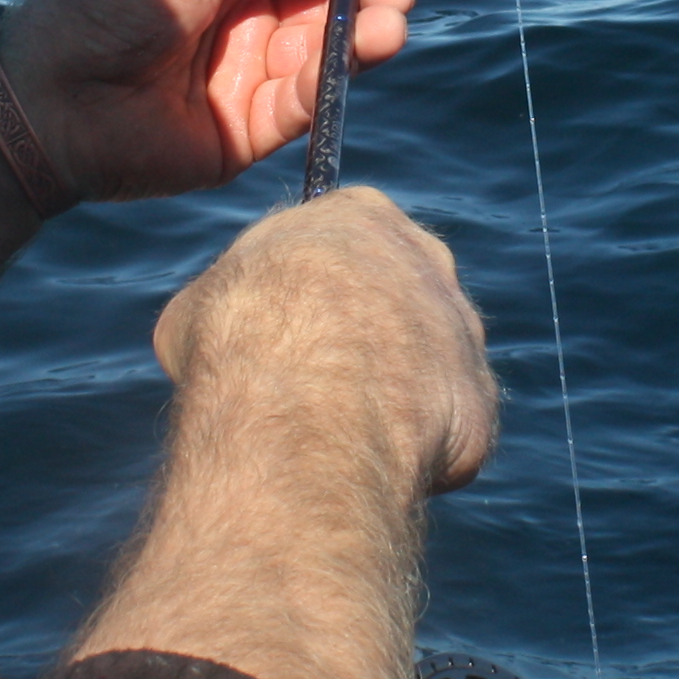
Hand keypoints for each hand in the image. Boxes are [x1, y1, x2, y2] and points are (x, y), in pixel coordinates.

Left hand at [0, 0, 415, 201]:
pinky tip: (355, 55)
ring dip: (366, 34)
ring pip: (328, 54)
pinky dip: (333, 81)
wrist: (43, 102)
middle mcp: (246, 22)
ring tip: (389, 20)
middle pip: (330, 4)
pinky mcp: (247, 131)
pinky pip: (303, 104)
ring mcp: (249, 77)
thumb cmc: (94, 9)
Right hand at [151, 188, 497, 498]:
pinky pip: (446, 428)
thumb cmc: (241, 334)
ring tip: (338, 434)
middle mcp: (427, 258)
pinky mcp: (481, 397)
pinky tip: (371, 463)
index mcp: (358, 215)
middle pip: (396, 302)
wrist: (306, 398)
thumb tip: (218, 339)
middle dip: (363, 343)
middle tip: (315, 389)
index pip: (342, 246)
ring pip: (426, 367)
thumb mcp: (198, 305)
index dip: (310, 295)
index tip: (286, 332)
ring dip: (391, 398)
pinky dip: (414, 450)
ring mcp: (463, 327)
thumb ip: (230, 308)